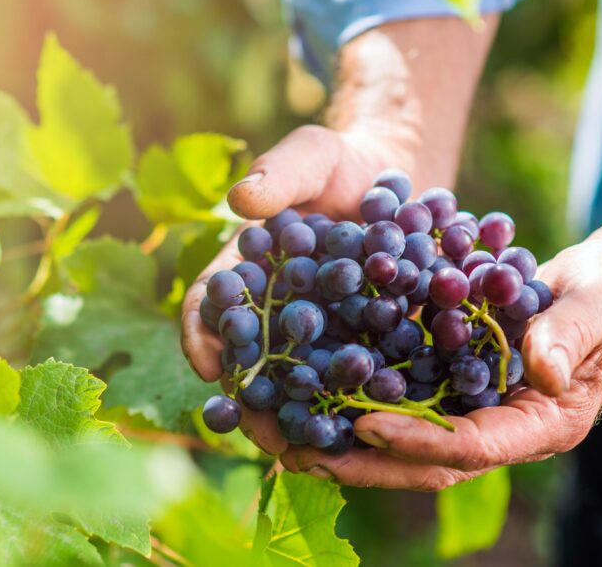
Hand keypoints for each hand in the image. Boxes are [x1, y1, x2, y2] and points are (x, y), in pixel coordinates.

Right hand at [180, 124, 425, 453]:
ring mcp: (316, 334)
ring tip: (313, 446)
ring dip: (303, 414)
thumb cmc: (340, 163)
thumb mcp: (311, 156)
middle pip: (251, 359)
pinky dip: (355, 402)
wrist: (398, 177)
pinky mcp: (362, 345)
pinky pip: (352, 378)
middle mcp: (271, 311)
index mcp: (244, 271)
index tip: (207, 362)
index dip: (202, 333)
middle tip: (260, 428)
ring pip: (299, 381)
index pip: (209, 306)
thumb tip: (240, 199)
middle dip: (253, 397)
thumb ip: (279, 174)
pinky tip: (368, 427)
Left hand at [281, 220, 601, 488]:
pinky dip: (360, 395)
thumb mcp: (598, 305)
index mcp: (541, 425)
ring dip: (348, 439)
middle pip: (425, 460)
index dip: (418, 440)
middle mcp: (502, 427)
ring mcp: (475, 408)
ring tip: (288, 430)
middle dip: (364, 460)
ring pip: (405, 437)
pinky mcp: (455, 381)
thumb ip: (571, 337)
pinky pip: (403, 398)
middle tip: (299, 449)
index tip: (363, 425)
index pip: (472, 447)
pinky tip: (311, 385)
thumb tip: (544, 372)